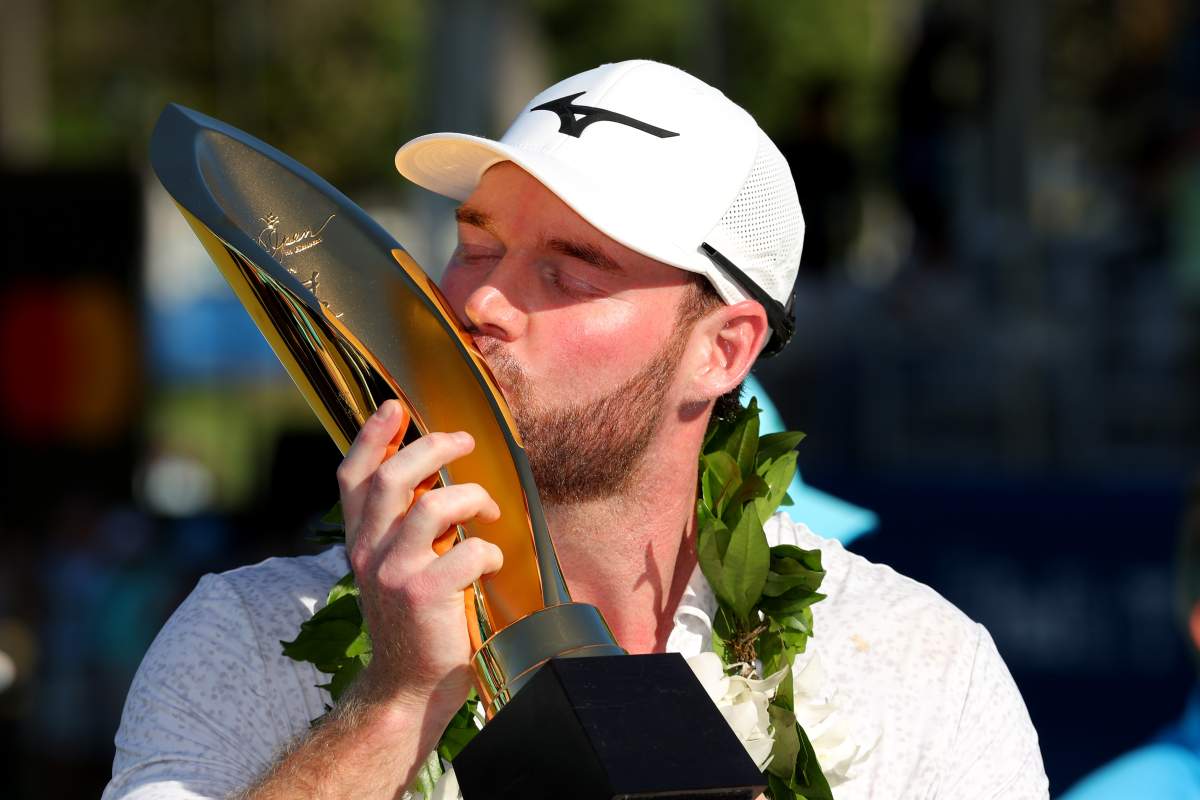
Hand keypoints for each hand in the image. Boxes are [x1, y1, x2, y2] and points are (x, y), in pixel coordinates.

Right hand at [336, 400, 502, 714]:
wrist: (408, 687)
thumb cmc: (414, 622)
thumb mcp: (394, 570)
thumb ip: (402, 530)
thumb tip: (433, 481)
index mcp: (360, 543)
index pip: (352, 477)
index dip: (370, 437)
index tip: (395, 407)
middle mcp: (368, 553)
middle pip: (392, 478)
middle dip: (433, 448)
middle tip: (464, 442)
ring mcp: (393, 574)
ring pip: (433, 506)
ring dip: (471, 497)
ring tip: (487, 508)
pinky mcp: (424, 595)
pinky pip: (467, 551)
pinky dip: (488, 550)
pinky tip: (491, 563)